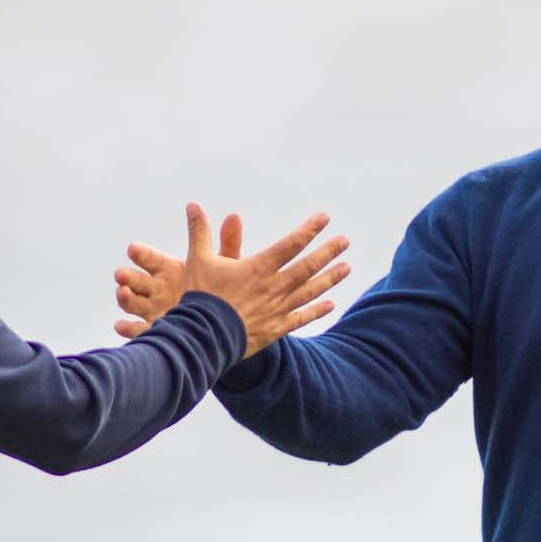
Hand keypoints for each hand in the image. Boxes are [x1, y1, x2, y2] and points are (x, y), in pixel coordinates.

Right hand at [114, 204, 349, 358]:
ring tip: (347, 268)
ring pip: (310, 291)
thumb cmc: (200, 296)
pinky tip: (330, 305)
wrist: (203, 336)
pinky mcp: (275, 329)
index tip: (325, 218)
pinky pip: (301, 318)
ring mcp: (278, 309)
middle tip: (345, 241)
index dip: (309, 229)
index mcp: (259, 267)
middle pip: (308, 266)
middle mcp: (274, 286)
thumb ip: (199, 231)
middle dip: (328, 252)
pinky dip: (317, 311)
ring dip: (330, 278)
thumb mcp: (198, 259)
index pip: (291, 244)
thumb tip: (193, 205)